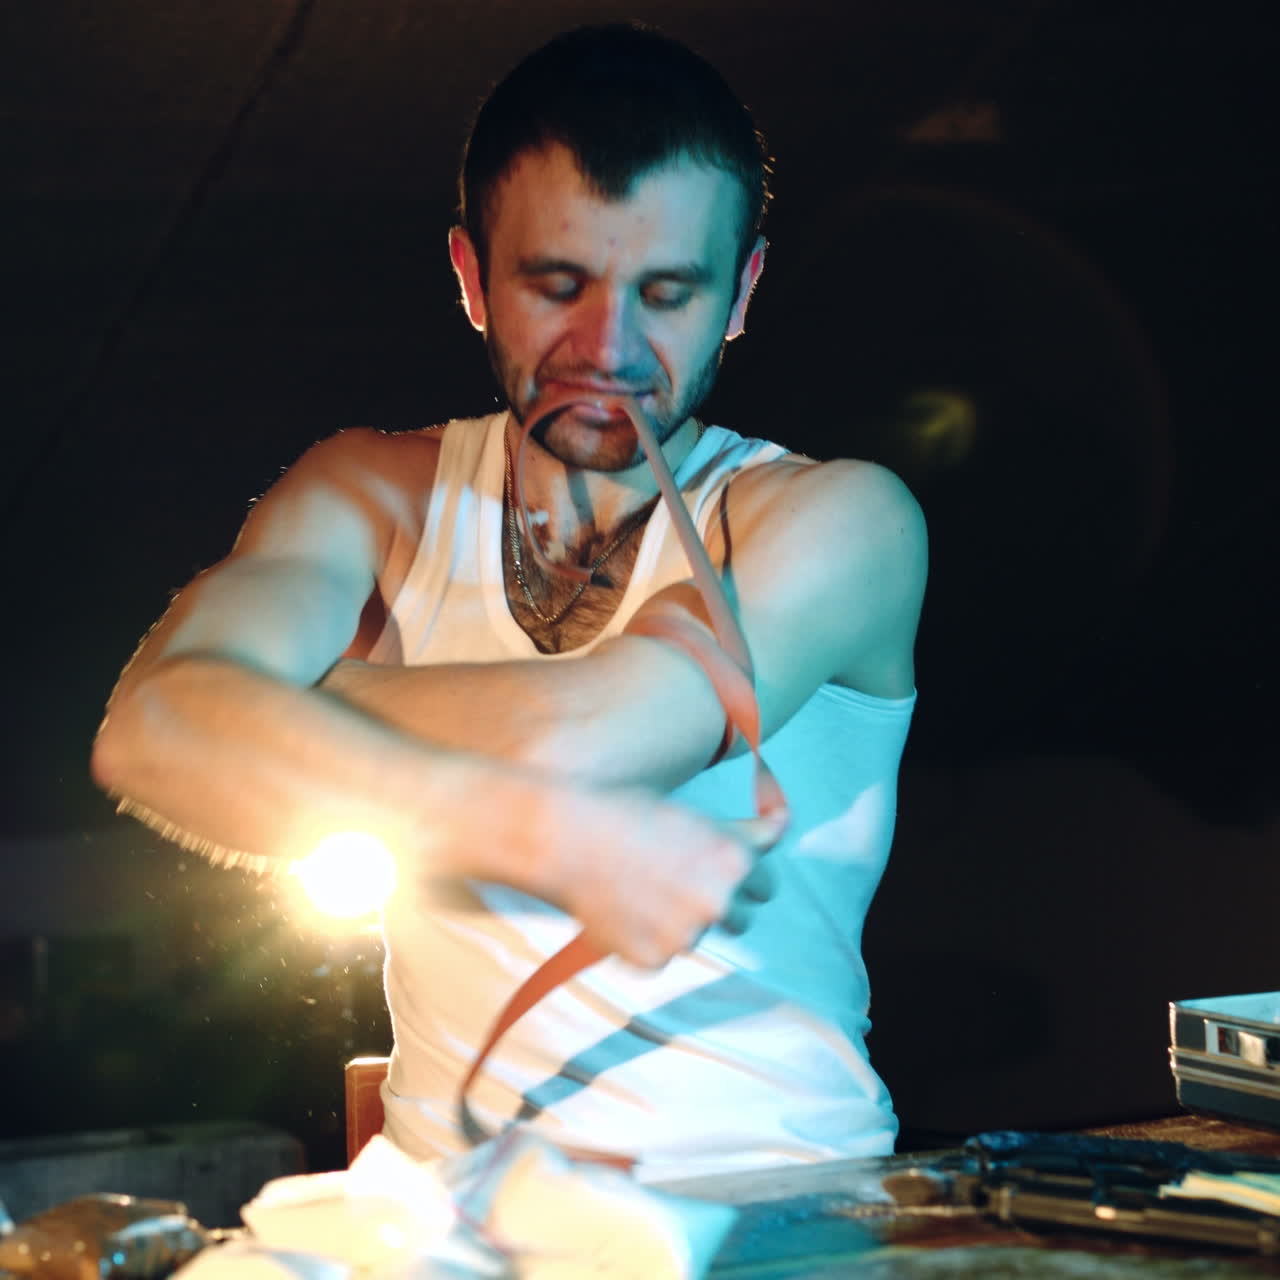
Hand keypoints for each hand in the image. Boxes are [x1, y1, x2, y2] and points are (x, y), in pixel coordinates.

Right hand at [535, 782, 782, 968]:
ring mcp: (685, 936)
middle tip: (678, 883)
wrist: (566, 838)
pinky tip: (621, 909)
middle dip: (717, 906)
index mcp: (735, 862)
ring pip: (695, 938)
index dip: (740, 876)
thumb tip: (786, 822)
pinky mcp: (652, 960)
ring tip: (641, 891)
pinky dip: (643, 939)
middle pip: (740, 920)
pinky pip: (659, 955)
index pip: (766, 886)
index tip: (717, 871)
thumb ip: (745, 831)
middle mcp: (719, 903)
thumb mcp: (695, 816)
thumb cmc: (629, 814)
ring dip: (679, 923)